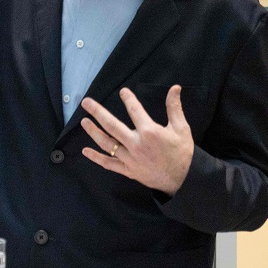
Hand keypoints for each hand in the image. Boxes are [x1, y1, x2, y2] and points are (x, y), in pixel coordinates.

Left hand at [79, 86, 193, 195]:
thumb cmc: (182, 153)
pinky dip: (96, 158)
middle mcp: (136, 144)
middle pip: (112, 125)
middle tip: (86, 102)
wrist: (184, 180)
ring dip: (93, 132)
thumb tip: (175, 87)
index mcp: (149, 132)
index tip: (122, 91)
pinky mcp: (128, 170)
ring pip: (107, 143)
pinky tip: (85, 151)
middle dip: (97, 112)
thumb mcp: (181, 128)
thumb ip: (174, 107)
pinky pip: (109, 164)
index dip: (128, 99)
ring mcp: (130, 158)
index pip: (135, 111)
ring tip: (83, 121)